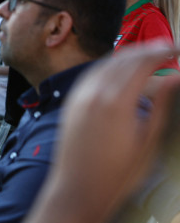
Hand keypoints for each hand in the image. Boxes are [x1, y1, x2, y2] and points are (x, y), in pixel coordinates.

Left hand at [37, 47, 179, 222]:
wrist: (76, 189)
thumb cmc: (117, 173)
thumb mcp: (149, 142)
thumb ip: (162, 106)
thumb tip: (175, 78)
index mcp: (116, 101)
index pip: (141, 62)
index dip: (161, 51)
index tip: (178, 49)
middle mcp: (93, 92)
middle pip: (123, 58)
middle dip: (147, 50)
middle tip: (169, 50)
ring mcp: (78, 94)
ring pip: (105, 62)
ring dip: (128, 56)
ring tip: (151, 58)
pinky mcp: (70, 100)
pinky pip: (91, 73)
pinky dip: (110, 65)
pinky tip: (123, 72)